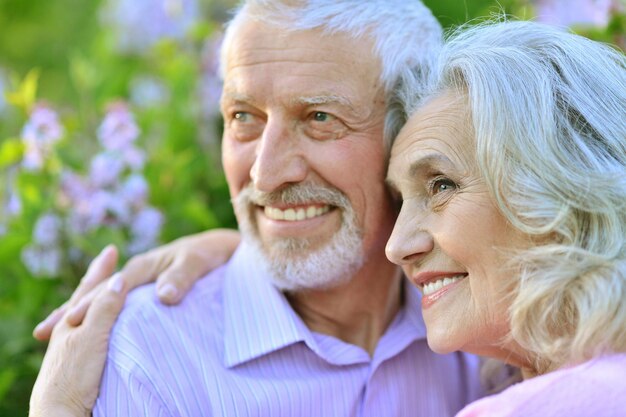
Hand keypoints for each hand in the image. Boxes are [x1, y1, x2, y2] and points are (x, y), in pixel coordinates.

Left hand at [29, 248, 125, 416]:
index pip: (90, 287)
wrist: (61, 412)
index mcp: (73, 320)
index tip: (111, 250)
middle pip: (86, 298)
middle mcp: (71, 330)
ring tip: (107, 289)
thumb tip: (118, 279)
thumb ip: (105, 309)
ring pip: (88, 315)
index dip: (102, 269)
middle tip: (107, 261)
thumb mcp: (92, 337)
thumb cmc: (75, 375)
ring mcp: (74, 346)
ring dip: (99, 299)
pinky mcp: (81, 362)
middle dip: (98, 279)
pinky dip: (101, 319)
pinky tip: (106, 326)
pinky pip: (94, 331)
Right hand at [33, 229, 240, 340]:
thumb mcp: (197, 263)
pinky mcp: (145, 290)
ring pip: (103, 299)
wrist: (220, 250)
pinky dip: (99, 313)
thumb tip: (162, 296)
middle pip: (98, 294)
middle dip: (72, 309)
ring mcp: (138, 282)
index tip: (72, 320)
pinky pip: (116, 303)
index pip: (111, 289)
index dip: (92, 304)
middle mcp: (136, 273)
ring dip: (79, 312)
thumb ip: (181, 277)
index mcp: (143, 266)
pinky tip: (89, 327)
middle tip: (45, 331)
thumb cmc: (208, 254)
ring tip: (52, 331)